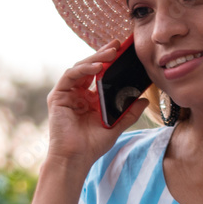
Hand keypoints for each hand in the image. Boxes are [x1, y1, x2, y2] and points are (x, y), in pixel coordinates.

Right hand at [45, 40, 149, 169]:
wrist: (76, 159)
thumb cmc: (92, 146)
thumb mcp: (116, 126)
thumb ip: (128, 112)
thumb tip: (144, 100)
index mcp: (89, 98)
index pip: (99, 74)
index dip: (110, 61)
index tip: (124, 51)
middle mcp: (77, 93)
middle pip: (90, 67)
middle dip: (104, 54)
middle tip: (118, 44)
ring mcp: (66, 94)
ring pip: (80, 68)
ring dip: (96, 58)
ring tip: (111, 52)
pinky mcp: (58, 96)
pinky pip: (70, 76)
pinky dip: (83, 69)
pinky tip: (98, 66)